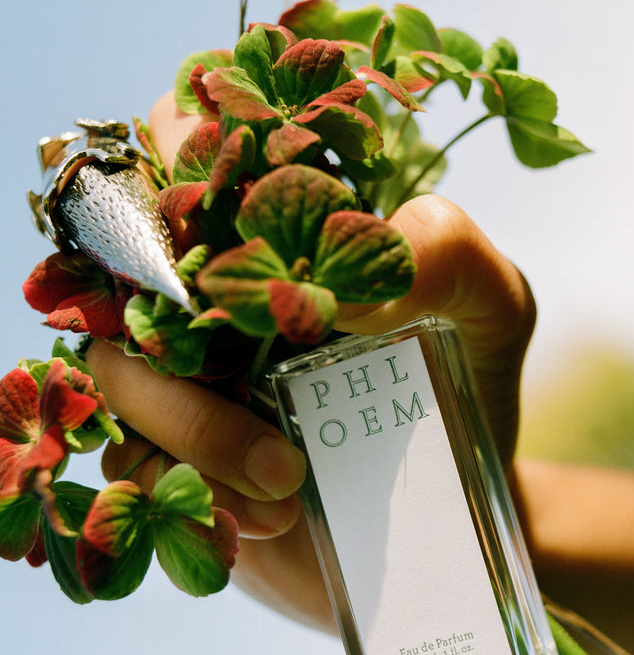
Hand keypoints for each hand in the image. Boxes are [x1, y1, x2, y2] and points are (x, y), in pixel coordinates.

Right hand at [87, 91, 535, 630]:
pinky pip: (132, 460)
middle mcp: (217, 285)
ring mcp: (187, 368)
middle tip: (270, 366)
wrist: (449, 493)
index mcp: (276, 222)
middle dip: (177, 319)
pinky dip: (193, 488)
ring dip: (192, 427)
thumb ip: (448, 253)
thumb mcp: (491, 305)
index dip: (186, 156)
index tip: (257, 234)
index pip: (185, 136)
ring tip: (289, 476)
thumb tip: (339, 282)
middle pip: (124, 254)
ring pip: (120, 370)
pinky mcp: (178, 452)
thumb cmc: (466, 377)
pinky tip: (272, 518)